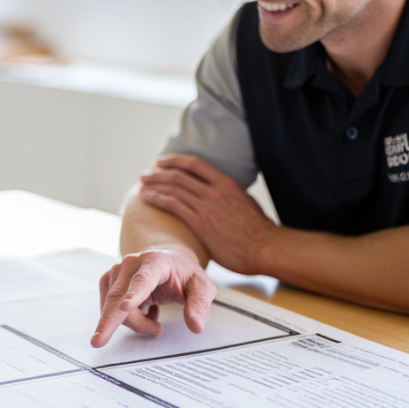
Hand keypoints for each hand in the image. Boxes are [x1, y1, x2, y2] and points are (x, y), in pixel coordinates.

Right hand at [91, 248, 217, 347]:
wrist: (169, 261)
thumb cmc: (185, 275)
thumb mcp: (202, 288)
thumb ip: (199, 306)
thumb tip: (195, 326)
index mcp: (156, 261)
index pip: (143, 280)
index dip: (134, 295)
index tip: (125, 307)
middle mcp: (131, 263)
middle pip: (119, 297)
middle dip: (109, 320)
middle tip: (99, 342)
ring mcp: (116, 272)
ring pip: (115, 308)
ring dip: (136, 323)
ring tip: (156, 319)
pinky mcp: (108, 281)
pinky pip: (111, 309)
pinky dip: (127, 319)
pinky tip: (143, 311)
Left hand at [140, 154, 278, 275]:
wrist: (265, 248)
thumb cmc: (258, 230)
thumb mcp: (245, 202)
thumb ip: (229, 195)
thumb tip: (220, 194)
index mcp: (226, 183)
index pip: (195, 164)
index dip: (175, 160)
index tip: (162, 161)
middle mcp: (214, 191)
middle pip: (179, 175)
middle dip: (158, 173)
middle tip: (146, 174)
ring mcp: (207, 206)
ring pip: (173, 188)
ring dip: (154, 185)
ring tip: (143, 185)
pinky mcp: (200, 223)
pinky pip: (173, 205)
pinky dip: (158, 199)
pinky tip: (148, 198)